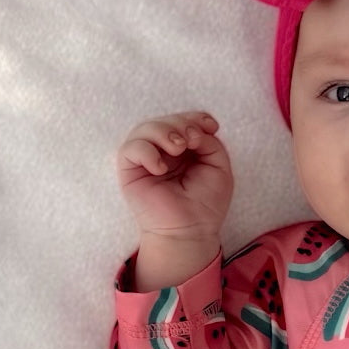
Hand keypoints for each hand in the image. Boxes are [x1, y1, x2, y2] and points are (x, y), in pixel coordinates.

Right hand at [116, 111, 232, 241]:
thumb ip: (211, 143)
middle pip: (165, 120)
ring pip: (145, 128)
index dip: (195, 117)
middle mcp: (163, 152)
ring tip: (177, 148)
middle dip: (181, 123)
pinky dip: (146, 152)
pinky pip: (130, 148)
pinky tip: (160, 168)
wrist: (191, 230)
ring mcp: (146, 160)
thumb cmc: (205, 204)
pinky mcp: (129, 171)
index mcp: (184, 150)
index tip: (211, 127)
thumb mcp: (219, 167)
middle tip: (192, 140)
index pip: (184, 121)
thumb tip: (192, 132)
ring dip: (163, 131)